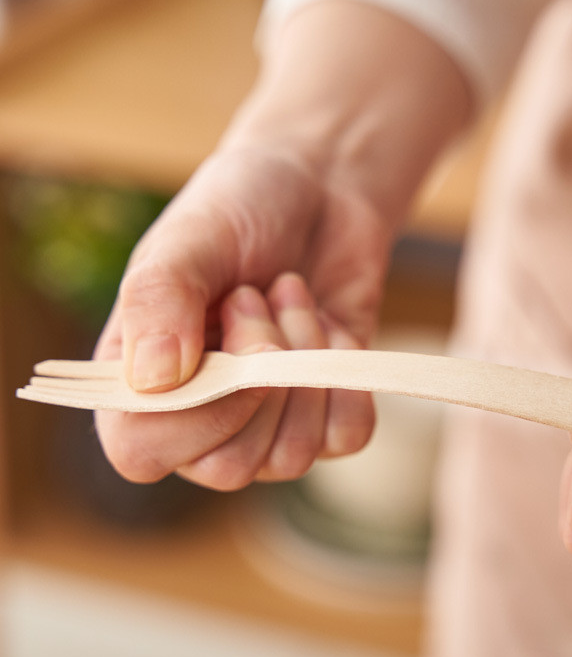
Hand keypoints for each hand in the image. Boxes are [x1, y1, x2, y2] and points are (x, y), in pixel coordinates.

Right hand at [93, 0, 470, 490]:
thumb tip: (153, 381)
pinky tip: (328, 327)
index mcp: (139, 383)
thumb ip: (159, 300)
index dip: (193, 415)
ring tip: (288, 296)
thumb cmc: (240, 208)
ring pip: (293, 456)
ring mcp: (264, 425)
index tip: (227, 345)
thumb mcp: (189, 238)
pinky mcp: (323, 416)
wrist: (319, 190)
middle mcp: (197, 419)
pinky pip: (346, 438)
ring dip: (304, 364)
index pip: (141, 452)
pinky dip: (347, 378)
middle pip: (229, 466)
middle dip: (260, 375)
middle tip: (254, 296)